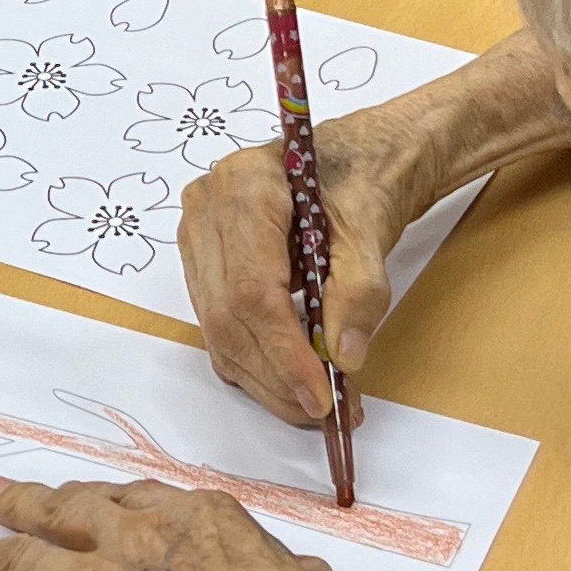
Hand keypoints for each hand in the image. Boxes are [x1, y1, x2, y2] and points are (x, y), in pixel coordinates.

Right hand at [181, 43, 570, 426]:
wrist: (362, 157)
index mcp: (244, 187)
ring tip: (314, 404)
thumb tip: (344, 357)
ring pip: (219, 331)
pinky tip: (292, 380)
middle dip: (275, 375)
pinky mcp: (205, 264)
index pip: (252, 289)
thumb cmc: (364, 177)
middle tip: (322, 412)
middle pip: (228, 317)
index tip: (319, 394)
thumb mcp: (371, 231)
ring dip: (265, 378)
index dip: (283, 351)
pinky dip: (256, 361)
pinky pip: (221, 325)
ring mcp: (199, 236)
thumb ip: (358, 293)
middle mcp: (206, 209)